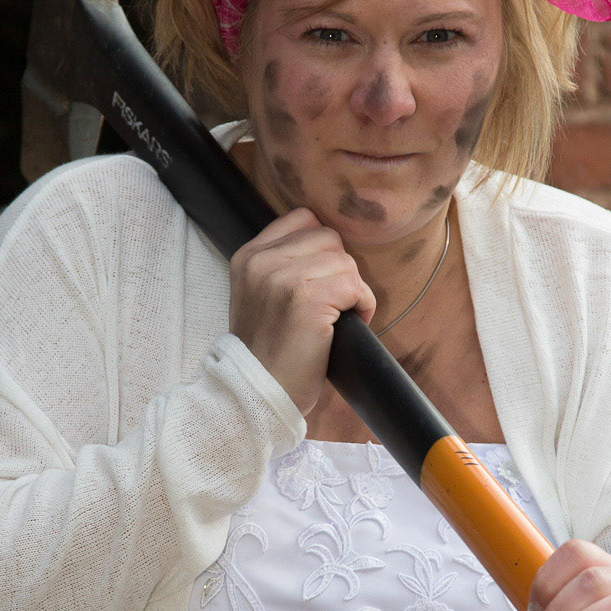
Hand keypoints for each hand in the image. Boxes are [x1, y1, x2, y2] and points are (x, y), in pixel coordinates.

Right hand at [229, 207, 376, 416]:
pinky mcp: (307, 299)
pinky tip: (349, 323)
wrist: (258, 392)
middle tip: (332, 304)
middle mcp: (262, 261)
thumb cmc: (268, 351)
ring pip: (345, 261)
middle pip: (329, 238)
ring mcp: (283, 278)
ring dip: (352, 290)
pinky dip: (362, 305)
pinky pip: (355, 285)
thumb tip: (331, 246)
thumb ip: (282, 265)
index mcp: (249, 256)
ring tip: (338, 317)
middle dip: (339, 270)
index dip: (322, 248)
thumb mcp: (259, 297)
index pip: (302, 219)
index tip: (322, 280)